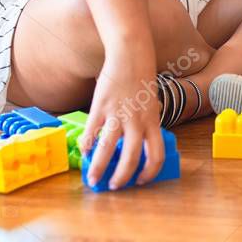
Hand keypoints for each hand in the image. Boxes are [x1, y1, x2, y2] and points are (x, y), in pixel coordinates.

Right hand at [80, 48, 163, 189]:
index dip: (149, 172)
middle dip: (121, 178)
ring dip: (99, 168)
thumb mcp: (151, 104)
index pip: (156, 155)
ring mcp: (118, 115)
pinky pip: (91, 133)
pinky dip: (86, 146)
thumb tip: (137, 143)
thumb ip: (145, 123)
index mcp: (153, 121)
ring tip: (93, 178)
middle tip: (114, 186)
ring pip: (107, 150)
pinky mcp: (100, 107)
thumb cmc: (142, 78)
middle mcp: (137, 121)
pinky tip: (84, 152)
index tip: (141, 181)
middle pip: (131, 158)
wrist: (131, 54)